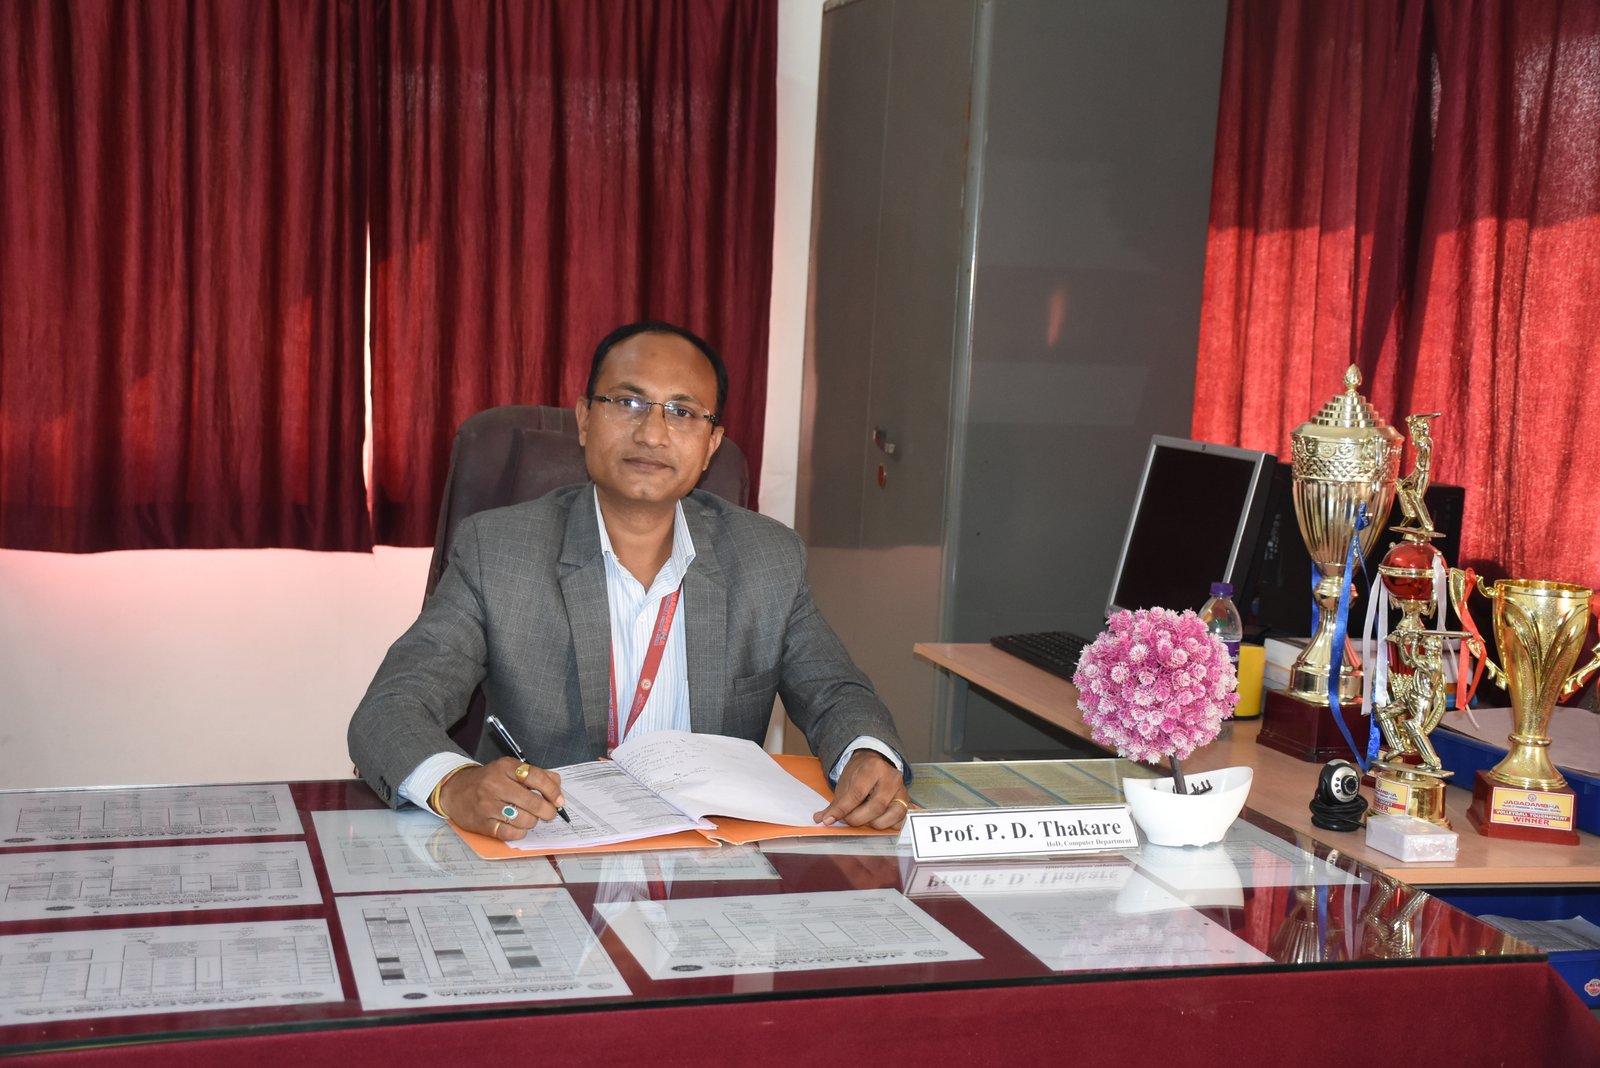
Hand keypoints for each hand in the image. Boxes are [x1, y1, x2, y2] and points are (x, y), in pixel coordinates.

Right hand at [438, 757, 564, 840]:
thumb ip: (536, 775)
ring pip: (524, 820)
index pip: (537, 778)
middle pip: (533, 802)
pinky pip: (511, 834)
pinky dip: (520, 832)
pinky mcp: (482, 824)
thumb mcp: (509, 769)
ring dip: (533, 821)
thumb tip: (558, 789)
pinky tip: (518, 826)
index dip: (553, 791)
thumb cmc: (489, 780)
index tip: (559, 800)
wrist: (455, 790)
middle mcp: (495, 785)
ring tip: (529, 817)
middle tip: (549, 813)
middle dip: (548, 811)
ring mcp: (487, 806)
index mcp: (505, 768)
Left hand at [814, 750, 908, 828]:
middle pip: (876, 807)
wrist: (875, 764)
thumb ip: (836, 804)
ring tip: (862, 818)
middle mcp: (891, 778)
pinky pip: (899, 821)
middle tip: (847, 820)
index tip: (829, 819)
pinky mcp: (907, 802)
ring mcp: (902, 790)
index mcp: (873, 768)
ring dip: (872, 823)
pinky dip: (886, 825)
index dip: (842, 810)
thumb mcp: (845, 784)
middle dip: (857, 819)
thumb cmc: (859, 775)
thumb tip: (822, 820)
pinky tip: (874, 820)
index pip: (857, 793)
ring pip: (891, 815)